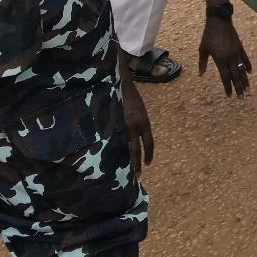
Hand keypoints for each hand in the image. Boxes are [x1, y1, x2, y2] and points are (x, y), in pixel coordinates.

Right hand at [118, 51, 154, 172]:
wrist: (118, 81)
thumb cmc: (130, 95)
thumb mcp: (139, 110)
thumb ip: (139, 124)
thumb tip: (137, 139)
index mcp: (144, 121)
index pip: (149, 142)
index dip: (148, 154)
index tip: (148, 164)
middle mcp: (134, 125)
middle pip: (136, 149)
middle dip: (137, 164)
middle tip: (138, 175)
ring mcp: (121, 125)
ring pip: (123, 147)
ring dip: (122, 159)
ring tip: (121, 171)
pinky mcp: (110, 123)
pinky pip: (110, 139)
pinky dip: (110, 149)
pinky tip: (107, 157)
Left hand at [199, 17, 252, 98]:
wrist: (219, 21)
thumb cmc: (208, 35)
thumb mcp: (203, 49)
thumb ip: (202, 63)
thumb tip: (200, 74)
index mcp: (220, 59)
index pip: (225, 76)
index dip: (227, 87)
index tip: (229, 96)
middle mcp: (229, 57)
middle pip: (235, 75)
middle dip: (238, 87)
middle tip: (242, 97)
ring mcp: (236, 52)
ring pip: (242, 69)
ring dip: (245, 80)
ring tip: (248, 89)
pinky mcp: (240, 46)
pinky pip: (245, 58)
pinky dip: (248, 65)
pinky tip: (249, 72)